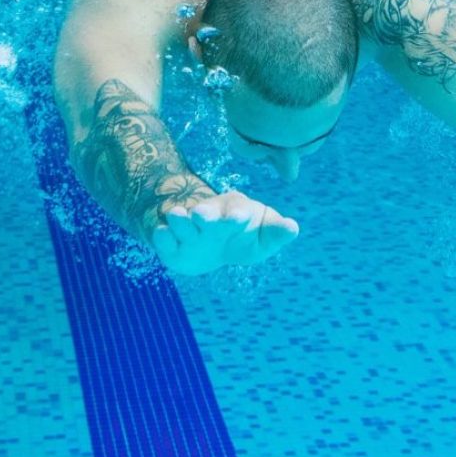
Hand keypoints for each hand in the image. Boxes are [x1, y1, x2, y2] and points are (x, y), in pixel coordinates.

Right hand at [152, 189, 300, 274]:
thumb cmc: (244, 236)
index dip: (236, 215)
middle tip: (201, 215)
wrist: (210, 247)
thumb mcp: (263, 236)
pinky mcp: (170, 245)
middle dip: (205, 214)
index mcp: (235, 211)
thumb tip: (293, 228)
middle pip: (206, 212)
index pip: (236, 209)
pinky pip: (162, 237)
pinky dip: (163, 236)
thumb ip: (276, 233)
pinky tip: (163, 233)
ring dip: (180, 220)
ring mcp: (188, 229)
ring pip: (182, 221)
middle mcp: (209, 216)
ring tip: (178, 216)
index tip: (238, 218)